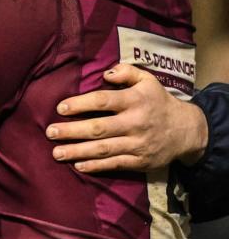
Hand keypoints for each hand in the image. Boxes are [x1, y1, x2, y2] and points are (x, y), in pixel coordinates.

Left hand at [48, 64, 208, 172]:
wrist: (187, 130)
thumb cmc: (158, 102)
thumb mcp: (148, 81)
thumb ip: (127, 72)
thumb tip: (106, 73)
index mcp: (136, 100)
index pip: (104, 101)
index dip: (80, 104)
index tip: (60, 108)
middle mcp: (136, 122)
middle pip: (99, 128)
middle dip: (72, 131)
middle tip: (50, 132)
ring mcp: (138, 144)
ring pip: (104, 149)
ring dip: (78, 152)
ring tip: (56, 153)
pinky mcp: (140, 161)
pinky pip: (115, 164)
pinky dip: (96, 166)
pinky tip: (78, 165)